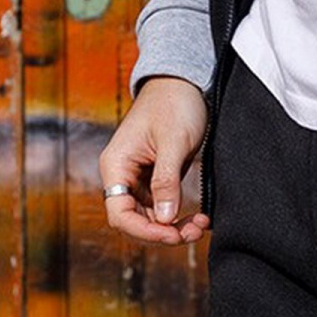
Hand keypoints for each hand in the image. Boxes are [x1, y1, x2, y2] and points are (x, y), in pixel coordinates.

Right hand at [100, 76, 211, 245]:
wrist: (183, 81)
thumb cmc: (174, 103)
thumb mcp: (173, 142)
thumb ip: (166, 181)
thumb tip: (164, 219)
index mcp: (116, 165)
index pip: (120, 214)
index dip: (144, 231)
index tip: (172, 236)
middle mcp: (122, 175)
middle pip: (135, 219)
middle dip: (163, 231)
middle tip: (194, 232)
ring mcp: (138, 177)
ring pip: (151, 216)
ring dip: (173, 226)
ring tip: (200, 226)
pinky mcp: (155, 177)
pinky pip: (162, 205)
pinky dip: (178, 214)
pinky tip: (198, 217)